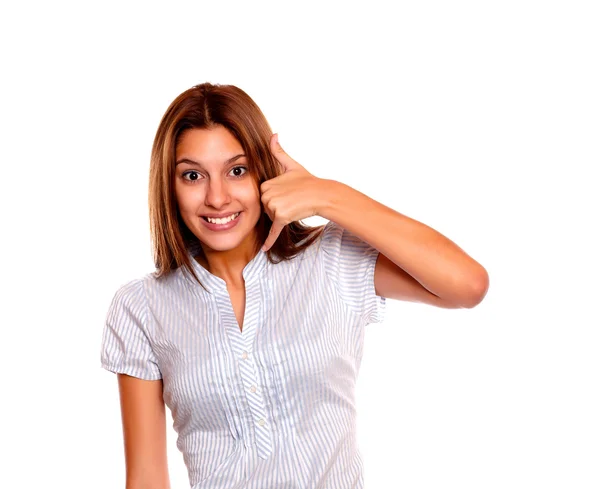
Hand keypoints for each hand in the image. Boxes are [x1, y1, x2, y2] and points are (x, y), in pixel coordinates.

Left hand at [260, 134, 326, 251]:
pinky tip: (264, 250)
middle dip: (278, 207)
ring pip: (271, 217)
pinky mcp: (280, 218)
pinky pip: (273, 232)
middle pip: (267, 207)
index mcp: (267, 184)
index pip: (265, 196)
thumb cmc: (308, 180)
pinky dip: (269, 241)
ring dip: (281, 216)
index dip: (276, 196)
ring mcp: (274, 207)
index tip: (287, 193)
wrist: (322, 194)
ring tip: (294, 207)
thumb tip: (273, 134)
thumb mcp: (292, 165)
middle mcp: (268, 195)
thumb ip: (279, 152)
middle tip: (292, 200)